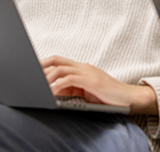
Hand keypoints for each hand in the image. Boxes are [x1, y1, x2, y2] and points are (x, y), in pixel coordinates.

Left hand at [40, 55, 157, 114]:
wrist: (129, 98)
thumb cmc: (108, 97)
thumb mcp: (86, 92)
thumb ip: (71, 89)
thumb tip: (54, 92)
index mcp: (81, 68)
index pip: (59, 61)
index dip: (44, 64)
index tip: (32, 69)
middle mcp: (83, 67)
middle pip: (57, 60)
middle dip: (42, 66)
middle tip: (30, 73)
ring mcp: (88, 72)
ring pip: (62, 69)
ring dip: (48, 77)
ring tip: (39, 85)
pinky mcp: (92, 81)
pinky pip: (71, 80)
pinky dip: (60, 84)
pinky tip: (52, 91)